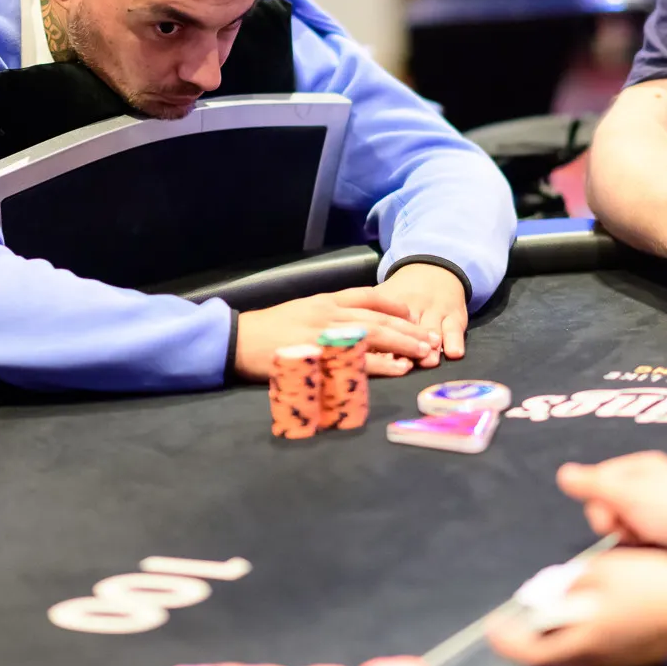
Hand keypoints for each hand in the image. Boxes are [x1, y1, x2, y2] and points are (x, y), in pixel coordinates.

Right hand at [235, 288, 440, 379]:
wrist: (235, 340)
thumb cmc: (267, 330)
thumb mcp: (299, 311)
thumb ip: (326, 315)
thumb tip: (353, 324)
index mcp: (324, 300)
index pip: (368, 295)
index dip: (394, 305)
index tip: (413, 313)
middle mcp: (328, 312)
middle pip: (378, 317)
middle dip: (408, 328)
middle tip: (431, 339)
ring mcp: (325, 334)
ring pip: (373, 335)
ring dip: (402, 344)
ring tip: (425, 353)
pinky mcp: (319, 356)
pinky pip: (356, 361)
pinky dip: (380, 365)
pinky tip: (398, 369)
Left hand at [378, 262, 468, 365]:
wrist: (434, 270)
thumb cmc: (402, 294)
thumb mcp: (383, 298)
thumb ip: (370, 320)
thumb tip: (351, 345)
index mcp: (391, 301)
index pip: (383, 320)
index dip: (378, 339)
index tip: (374, 356)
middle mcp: (414, 305)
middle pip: (408, 327)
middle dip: (405, 345)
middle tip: (400, 363)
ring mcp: (436, 311)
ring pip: (431, 329)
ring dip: (429, 346)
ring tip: (427, 360)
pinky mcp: (455, 315)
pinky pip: (455, 329)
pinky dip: (454, 340)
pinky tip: (454, 352)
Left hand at [488, 548, 666, 665]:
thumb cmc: (650, 583)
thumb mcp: (604, 569)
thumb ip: (573, 583)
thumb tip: (554, 591)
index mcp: (585, 636)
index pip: (532, 651)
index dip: (507, 641)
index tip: (494, 626)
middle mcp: (596, 657)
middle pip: (549, 664)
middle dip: (528, 646)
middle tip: (519, 624)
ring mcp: (616, 661)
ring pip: (571, 662)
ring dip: (552, 645)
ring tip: (548, 617)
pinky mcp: (632, 658)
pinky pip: (591, 657)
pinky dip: (576, 642)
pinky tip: (582, 617)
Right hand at [558, 452, 666, 563]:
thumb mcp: (629, 495)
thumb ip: (593, 485)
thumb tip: (562, 473)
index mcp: (638, 466)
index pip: (597, 481)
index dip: (597, 502)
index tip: (612, 517)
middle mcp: (645, 481)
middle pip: (607, 501)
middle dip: (613, 520)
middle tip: (628, 531)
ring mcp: (656, 503)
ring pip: (622, 520)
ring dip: (626, 533)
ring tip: (642, 539)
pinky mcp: (666, 524)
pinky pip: (639, 531)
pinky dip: (640, 539)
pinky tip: (650, 544)